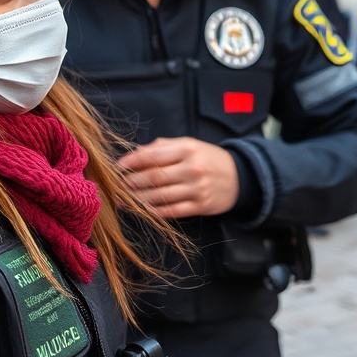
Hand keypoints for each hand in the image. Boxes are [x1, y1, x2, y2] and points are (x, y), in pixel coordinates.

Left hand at [117, 137, 239, 218]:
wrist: (239, 177)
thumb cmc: (208, 159)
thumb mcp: (189, 145)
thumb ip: (163, 147)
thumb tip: (134, 153)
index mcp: (187, 149)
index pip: (153, 155)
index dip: (132, 162)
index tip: (118, 167)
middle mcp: (192, 168)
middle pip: (154, 177)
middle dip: (131, 182)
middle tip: (116, 187)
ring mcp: (197, 189)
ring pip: (160, 196)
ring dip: (138, 199)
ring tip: (123, 200)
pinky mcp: (200, 206)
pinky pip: (172, 211)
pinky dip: (154, 211)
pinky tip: (142, 210)